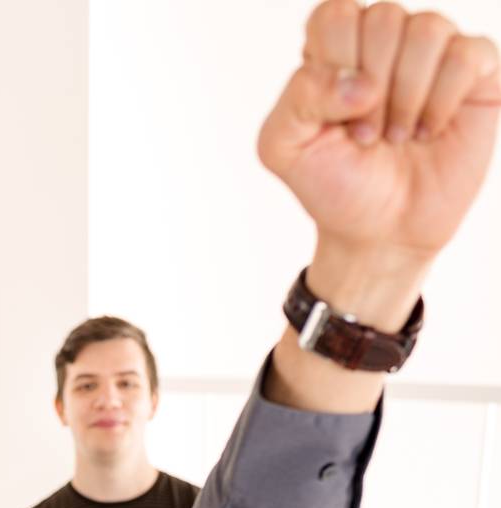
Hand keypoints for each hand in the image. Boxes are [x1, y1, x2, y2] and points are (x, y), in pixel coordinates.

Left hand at [259, 2, 498, 308]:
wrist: (381, 232)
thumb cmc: (335, 185)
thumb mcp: (285, 148)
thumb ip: (299, 97)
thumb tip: (361, 82)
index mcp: (337, 45)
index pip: (335, 15)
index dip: (336, 67)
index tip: (336, 118)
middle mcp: (387, 37)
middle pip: (383, 20)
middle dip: (372, 92)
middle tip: (368, 136)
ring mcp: (433, 52)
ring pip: (427, 30)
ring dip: (407, 97)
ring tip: (398, 136)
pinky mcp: (476, 72)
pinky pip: (468, 55)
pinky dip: (443, 100)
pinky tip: (429, 130)